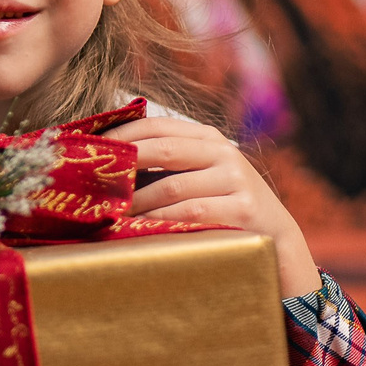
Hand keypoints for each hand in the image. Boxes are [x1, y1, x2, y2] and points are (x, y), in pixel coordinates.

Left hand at [105, 114, 320, 297]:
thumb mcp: (202, 176)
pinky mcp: (241, 210)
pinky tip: (140, 228)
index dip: (123, 135)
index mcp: (208, 138)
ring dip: (136, 202)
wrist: (275, 238)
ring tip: (110, 212)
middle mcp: (223, 152)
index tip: (91, 149)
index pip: (158, 126)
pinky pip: (190, 214)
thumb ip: (167, 165)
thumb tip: (107, 164)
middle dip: (124, 164)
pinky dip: (160, 221)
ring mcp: (235, 180)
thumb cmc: (224, 207)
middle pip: (163, 150)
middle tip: (92, 180)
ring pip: (172, 187)